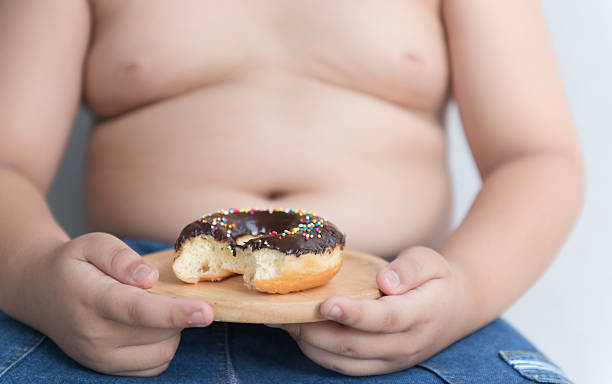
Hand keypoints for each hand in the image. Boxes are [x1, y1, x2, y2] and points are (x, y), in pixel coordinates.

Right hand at [22, 232, 213, 375]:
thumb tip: (149, 278)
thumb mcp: (92, 243)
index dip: (176, 312)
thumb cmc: (73, 264)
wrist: (40, 292)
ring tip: (151, 306)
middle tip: (160, 290)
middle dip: (176, 311)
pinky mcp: (107, 369)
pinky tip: (149, 326)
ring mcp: (100, 358)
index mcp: (92, 299)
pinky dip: (163, 346)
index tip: (207, 312)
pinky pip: (155, 365)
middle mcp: (95, 336)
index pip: (138, 310)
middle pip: (160, 332)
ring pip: (164, 350)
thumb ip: (120, 257)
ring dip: (171, 329)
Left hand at [277, 246, 470, 375]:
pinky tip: (299, 333)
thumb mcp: (430, 261)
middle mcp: (406, 344)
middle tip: (283, 312)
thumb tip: (386, 281)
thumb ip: (410, 268)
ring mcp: (393, 360)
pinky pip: (345, 367)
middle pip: (356, 345)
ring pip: (345, 361)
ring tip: (281, 322)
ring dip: (310, 345)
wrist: (455, 309)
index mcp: (421, 314)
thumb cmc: (436, 279)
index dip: (354, 315)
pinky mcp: (381, 366)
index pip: (384, 319)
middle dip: (315, 330)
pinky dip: (318, 354)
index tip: (325, 304)